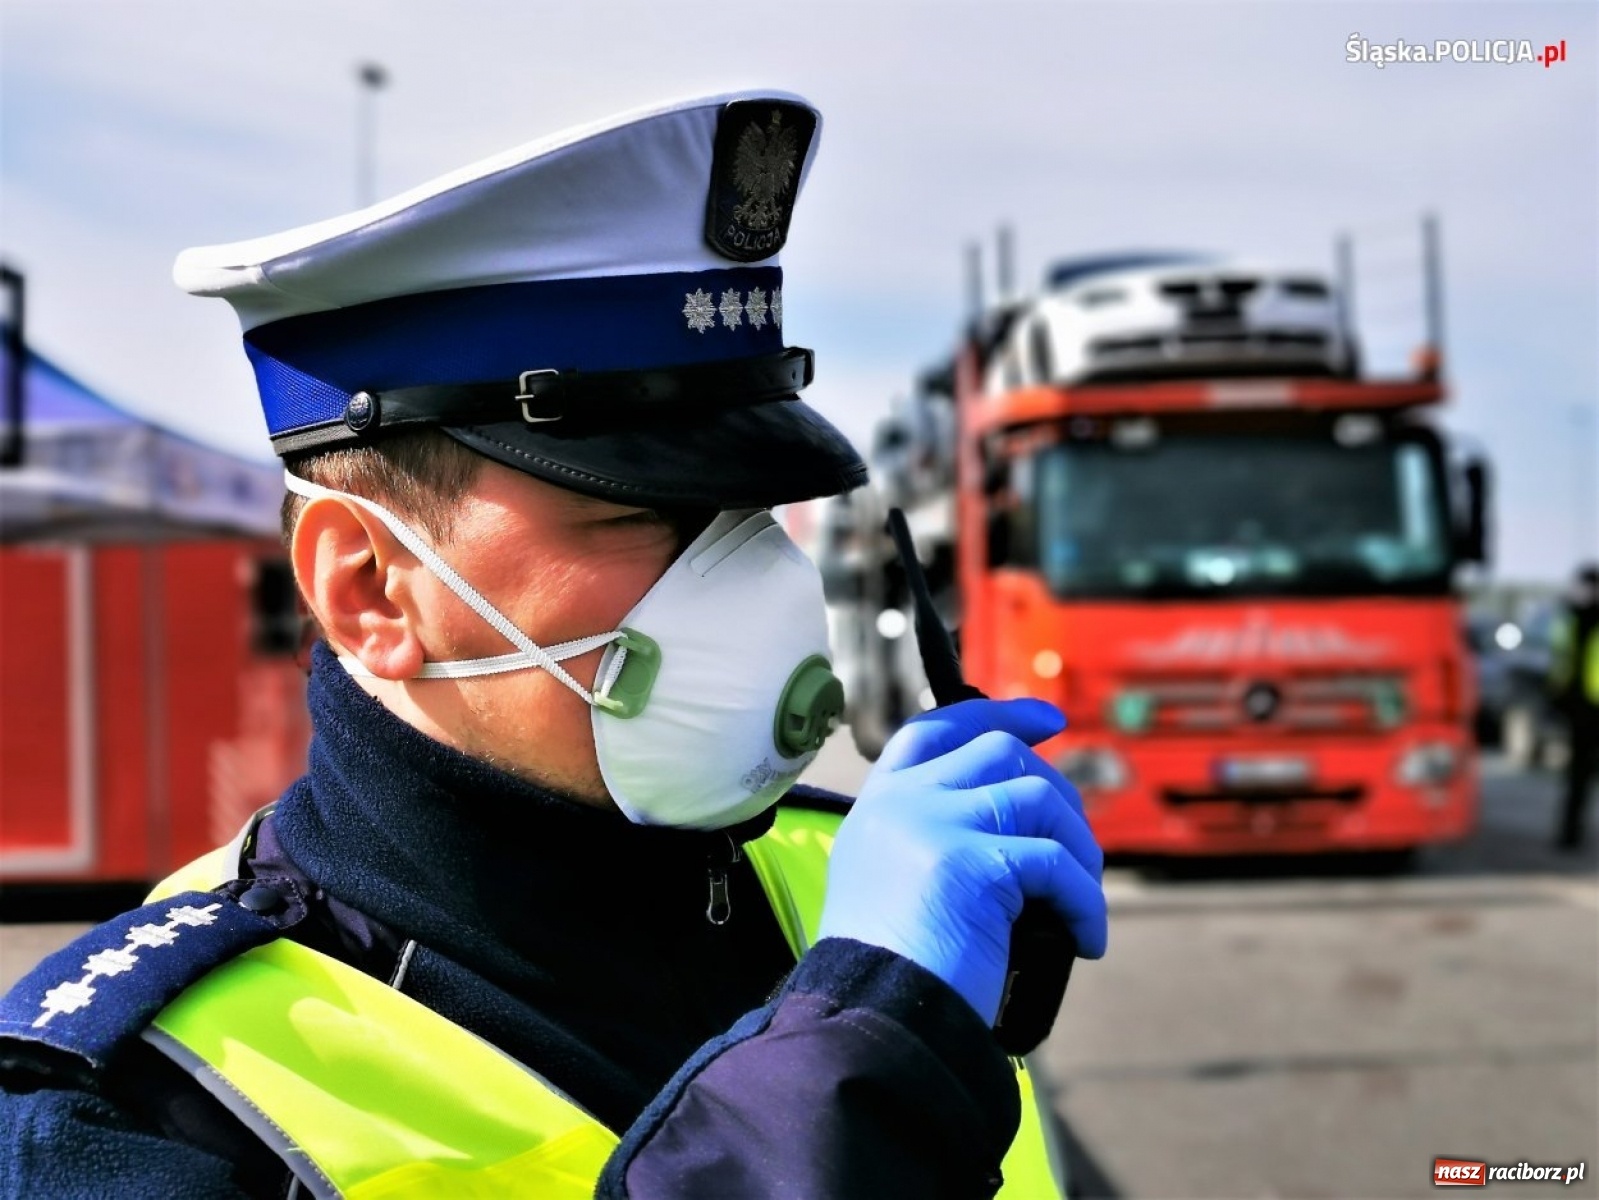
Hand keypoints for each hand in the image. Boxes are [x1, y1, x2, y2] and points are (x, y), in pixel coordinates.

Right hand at [817, 698, 1106, 1026]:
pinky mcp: (971, 860)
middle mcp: (901, 803)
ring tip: (1081, 902)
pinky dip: (1084, 901)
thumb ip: (936, 839)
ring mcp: (933, 823)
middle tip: (1079, 848)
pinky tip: (1085, 940)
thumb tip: (1023, 821)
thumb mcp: (896, 884)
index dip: (994, 714)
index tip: (1047, 722)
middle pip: (998, 750)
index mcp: (878, 806)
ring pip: (1037, 796)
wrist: (875, 1021)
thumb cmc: (894, 975)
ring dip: (1078, 848)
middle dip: (1057, 789)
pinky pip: (1056, 864)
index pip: (936, 729)